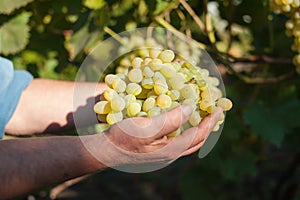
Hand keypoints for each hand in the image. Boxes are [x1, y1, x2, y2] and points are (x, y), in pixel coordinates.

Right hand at [84, 105, 222, 171]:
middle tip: (214, 113)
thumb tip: (190, 110)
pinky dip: (185, 131)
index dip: (210, 121)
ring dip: (197, 130)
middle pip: (196, 142)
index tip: (218, 108)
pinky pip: (177, 141)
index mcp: (170, 150)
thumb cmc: (123, 138)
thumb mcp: (146, 127)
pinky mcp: (156, 151)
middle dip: (207, 127)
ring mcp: (163, 154)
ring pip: (187, 143)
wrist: (106, 151)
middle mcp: (170, 154)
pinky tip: (181, 122)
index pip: (198, 135)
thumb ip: (170, 120)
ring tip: (201, 117)